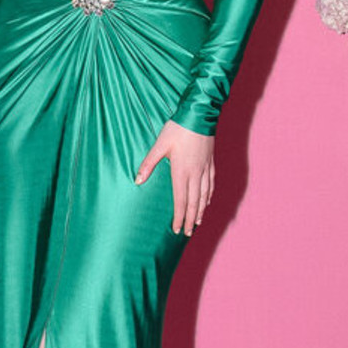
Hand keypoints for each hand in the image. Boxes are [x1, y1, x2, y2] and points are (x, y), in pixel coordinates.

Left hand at [135, 119, 214, 235]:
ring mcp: (205, 169)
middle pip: (194, 203)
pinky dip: (208, 196)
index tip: (177, 229)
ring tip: (198, 222)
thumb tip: (137, 181)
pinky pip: (211, 184)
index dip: (179, 217)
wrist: (200, 115)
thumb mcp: (159, 145)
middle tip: (188, 232)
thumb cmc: (177, 129)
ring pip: (204, 196)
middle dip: (190, 219)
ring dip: (200, 211)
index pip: (180, 201)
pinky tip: (207, 201)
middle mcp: (195, 174)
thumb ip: (148, 164)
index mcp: (181, 171)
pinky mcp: (210, 162)